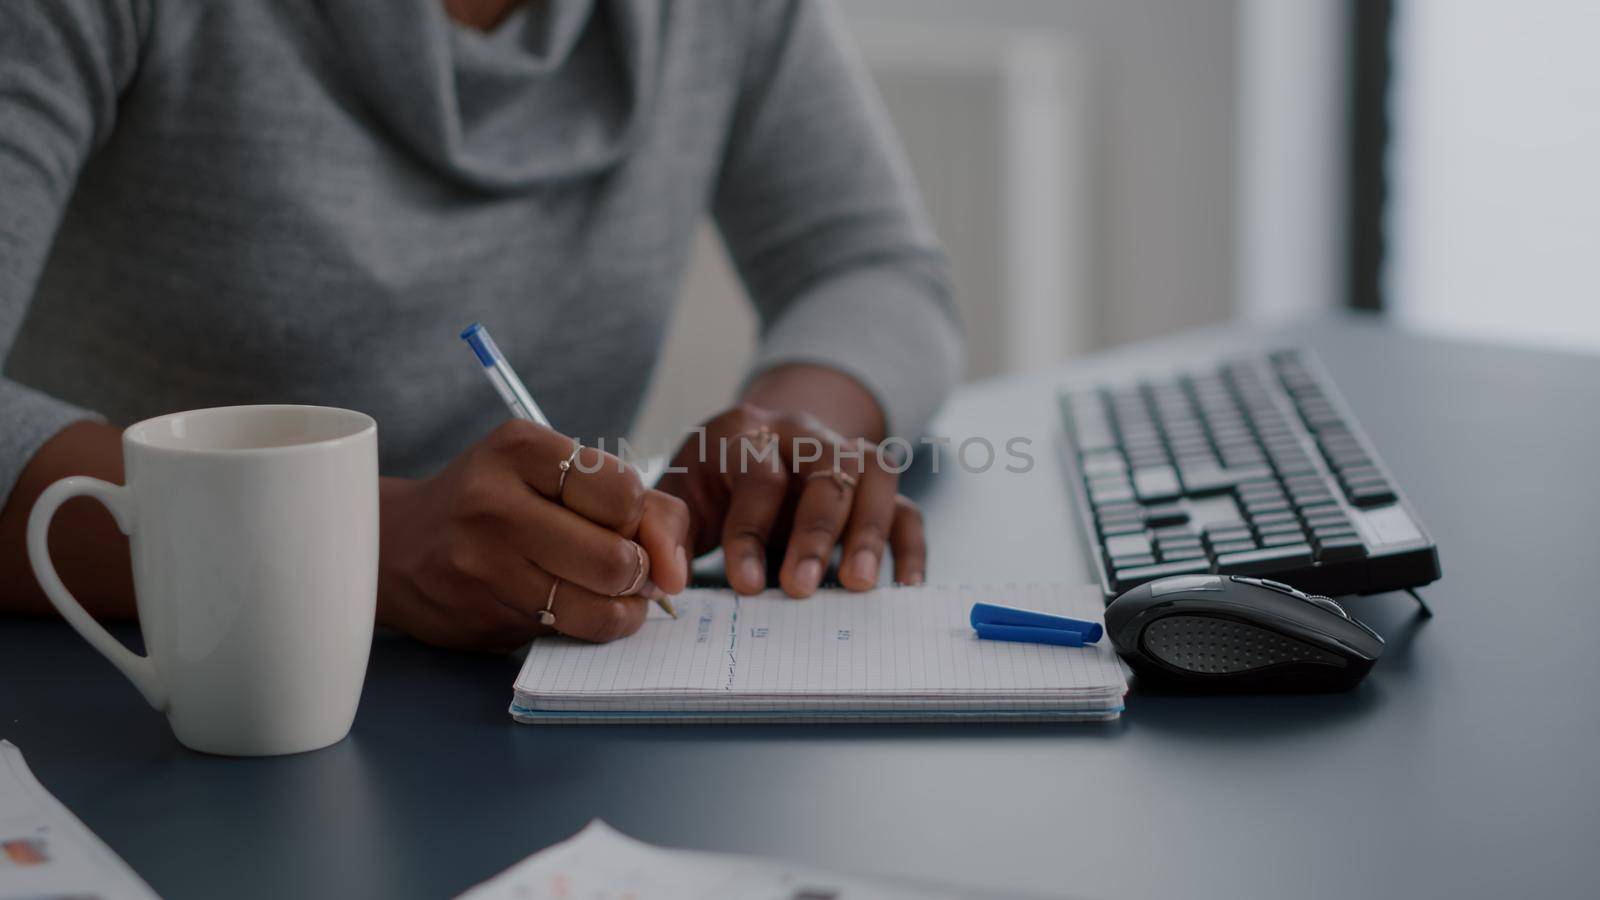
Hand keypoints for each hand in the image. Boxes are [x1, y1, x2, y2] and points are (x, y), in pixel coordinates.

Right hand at [379, 420, 690, 651]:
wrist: (397, 544)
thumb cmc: (498, 502)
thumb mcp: (556, 474)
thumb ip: (637, 505)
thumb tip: (674, 569)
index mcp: (520, 449)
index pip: (623, 493)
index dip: (643, 520)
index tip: (629, 526)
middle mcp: (494, 503)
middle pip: (615, 558)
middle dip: (638, 573)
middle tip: (626, 570)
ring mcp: (481, 564)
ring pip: (596, 607)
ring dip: (620, 609)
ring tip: (607, 594)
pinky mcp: (479, 615)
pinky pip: (566, 633)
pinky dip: (585, 626)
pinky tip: (565, 606)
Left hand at [655, 404, 924, 598]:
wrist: (750, 448)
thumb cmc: (711, 484)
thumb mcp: (681, 498)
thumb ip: (672, 534)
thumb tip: (671, 580)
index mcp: (747, 432)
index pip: (759, 476)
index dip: (751, 533)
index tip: (746, 585)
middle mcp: (804, 434)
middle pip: (826, 470)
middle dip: (814, 533)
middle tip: (799, 588)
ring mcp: (846, 456)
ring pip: (874, 476)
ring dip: (868, 531)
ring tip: (858, 585)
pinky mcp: (875, 491)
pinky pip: (906, 510)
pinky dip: (909, 548)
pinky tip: (904, 587)